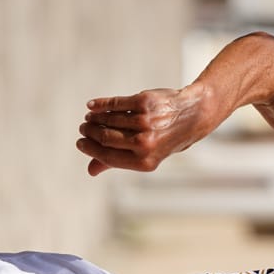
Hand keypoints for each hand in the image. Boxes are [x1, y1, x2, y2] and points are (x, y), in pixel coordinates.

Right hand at [76, 87, 208, 176]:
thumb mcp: (146, 156)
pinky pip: (116, 104)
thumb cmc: (166, 138)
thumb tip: (91, 171)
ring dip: (94, 118)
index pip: (107, 156)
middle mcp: (145, 143)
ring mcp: (145, 122)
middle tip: (83, 128)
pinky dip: (101, 104)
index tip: (80, 142)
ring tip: (89, 118)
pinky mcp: (144, 102)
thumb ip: (118, 161)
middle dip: (90, 132)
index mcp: (144, 162)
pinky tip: (92, 105)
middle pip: (105, 137)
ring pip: (109, 119)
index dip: (90, 149)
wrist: (193, 115)